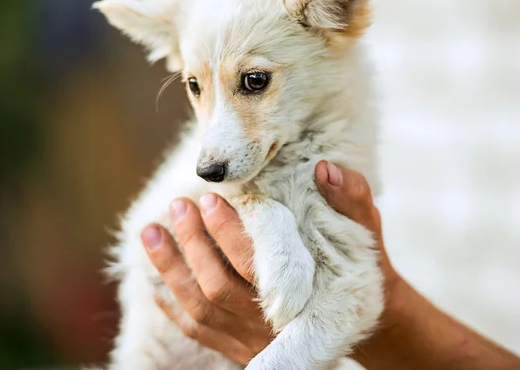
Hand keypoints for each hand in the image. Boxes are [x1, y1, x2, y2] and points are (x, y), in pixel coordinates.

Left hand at [140, 161, 392, 364]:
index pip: (254, 264)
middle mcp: (271, 324)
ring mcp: (252, 341)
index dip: (227, 231)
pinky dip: (172, 304)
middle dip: (194, 244)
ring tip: (150, 231)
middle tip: (179, 205)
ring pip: (201, 309)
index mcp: (300, 294)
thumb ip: (353, 200)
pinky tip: (154, 278)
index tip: (210, 197)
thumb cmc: (363, 270)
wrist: (364, 320)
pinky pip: (198, 332)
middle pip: (218, 286)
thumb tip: (324, 168)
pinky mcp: (241, 351)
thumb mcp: (368, 233)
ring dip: (172, 269)